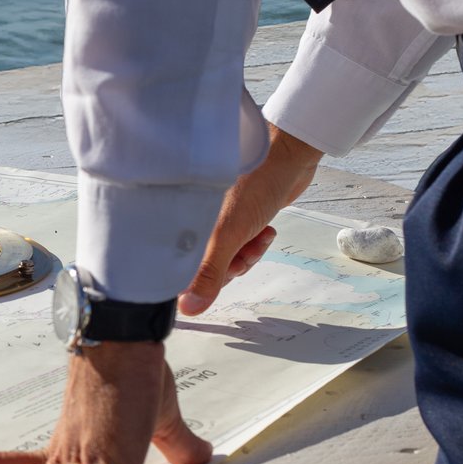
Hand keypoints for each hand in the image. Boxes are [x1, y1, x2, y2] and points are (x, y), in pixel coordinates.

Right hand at [178, 124, 322, 315]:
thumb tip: (190, 308)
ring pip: (226, 257)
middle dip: (228, 266)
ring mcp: (217, 218)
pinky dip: (255, 243)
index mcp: (183, 219)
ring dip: (246, 254)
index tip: (203, 290)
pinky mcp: (238, 216)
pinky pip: (241, 244)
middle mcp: (196, 219)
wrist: (289, 155)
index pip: (174, 262)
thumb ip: (209, 273)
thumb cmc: (256, 183)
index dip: (189, 281)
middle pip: (202, 265)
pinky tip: (265, 230)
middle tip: (241, 254)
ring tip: (258, 237)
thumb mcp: (229, 235)